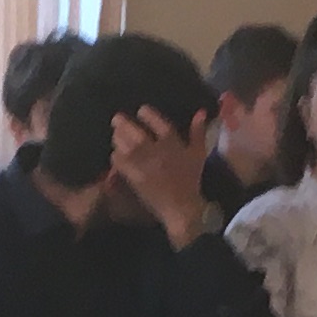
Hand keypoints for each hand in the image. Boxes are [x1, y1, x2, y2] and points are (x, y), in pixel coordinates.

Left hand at [104, 108, 213, 245]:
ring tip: (115, 134)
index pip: (158, 123)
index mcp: (173, 143)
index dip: (148, 114)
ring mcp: (143, 164)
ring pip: (125, 145)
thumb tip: (201, 112)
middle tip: (116, 118)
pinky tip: (116, 154)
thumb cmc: (190, 179)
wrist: (181, 207)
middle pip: (136, 132)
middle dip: (123, 123)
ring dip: (118, 137)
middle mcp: (157, 151)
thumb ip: (198, 131)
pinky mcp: (134, 176)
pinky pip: (119, 161)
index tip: (141, 110)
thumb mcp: (198, 153)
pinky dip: (116, 156)